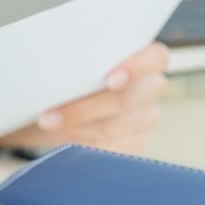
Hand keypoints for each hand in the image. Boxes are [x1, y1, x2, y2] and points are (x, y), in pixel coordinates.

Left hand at [0, 42, 170, 154]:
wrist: (71, 96)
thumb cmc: (78, 68)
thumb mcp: (81, 56)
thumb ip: (83, 56)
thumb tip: (58, 55)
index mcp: (149, 56)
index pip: (155, 59)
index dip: (134, 69)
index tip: (109, 80)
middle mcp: (152, 87)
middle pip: (126, 100)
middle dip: (84, 108)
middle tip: (49, 114)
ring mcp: (147, 116)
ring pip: (114, 127)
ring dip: (77, 127)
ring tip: (48, 123)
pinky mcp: (137, 140)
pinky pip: (113, 149)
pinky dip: (85, 143)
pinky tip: (64, 137)